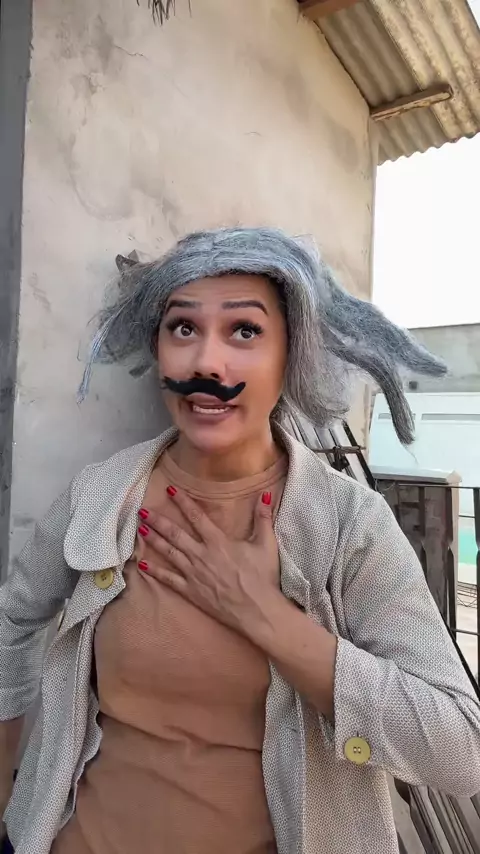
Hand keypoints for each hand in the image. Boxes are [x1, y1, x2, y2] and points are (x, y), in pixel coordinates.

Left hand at [136, 488, 279, 635]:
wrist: (257, 610)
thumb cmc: (262, 577)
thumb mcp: (266, 544)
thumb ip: (263, 518)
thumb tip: (265, 495)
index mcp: (218, 542)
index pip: (197, 517)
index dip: (183, 502)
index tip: (170, 490)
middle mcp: (201, 555)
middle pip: (175, 534)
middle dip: (158, 520)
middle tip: (142, 510)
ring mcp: (193, 574)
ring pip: (169, 553)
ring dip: (153, 540)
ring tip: (140, 529)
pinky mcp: (191, 591)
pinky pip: (169, 579)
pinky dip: (155, 572)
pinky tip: (142, 565)